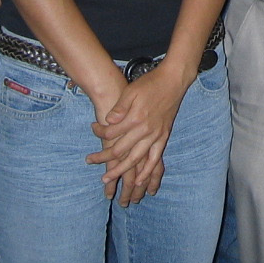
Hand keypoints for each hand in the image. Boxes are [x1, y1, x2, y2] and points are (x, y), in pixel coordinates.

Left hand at [89, 64, 188, 204]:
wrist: (173, 80)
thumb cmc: (150, 83)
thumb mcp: (131, 91)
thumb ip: (119, 108)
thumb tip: (108, 121)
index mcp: (135, 118)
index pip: (111, 132)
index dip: (99, 132)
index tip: (93, 128)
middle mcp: (145, 130)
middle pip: (120, 150)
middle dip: (103, 157)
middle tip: (90, 161)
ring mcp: (155, 135)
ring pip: (135, 159)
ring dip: (120, 170)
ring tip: (107, 179)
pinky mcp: (163, 137)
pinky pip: (155, 159)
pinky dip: (146, 172)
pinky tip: (138, 181)